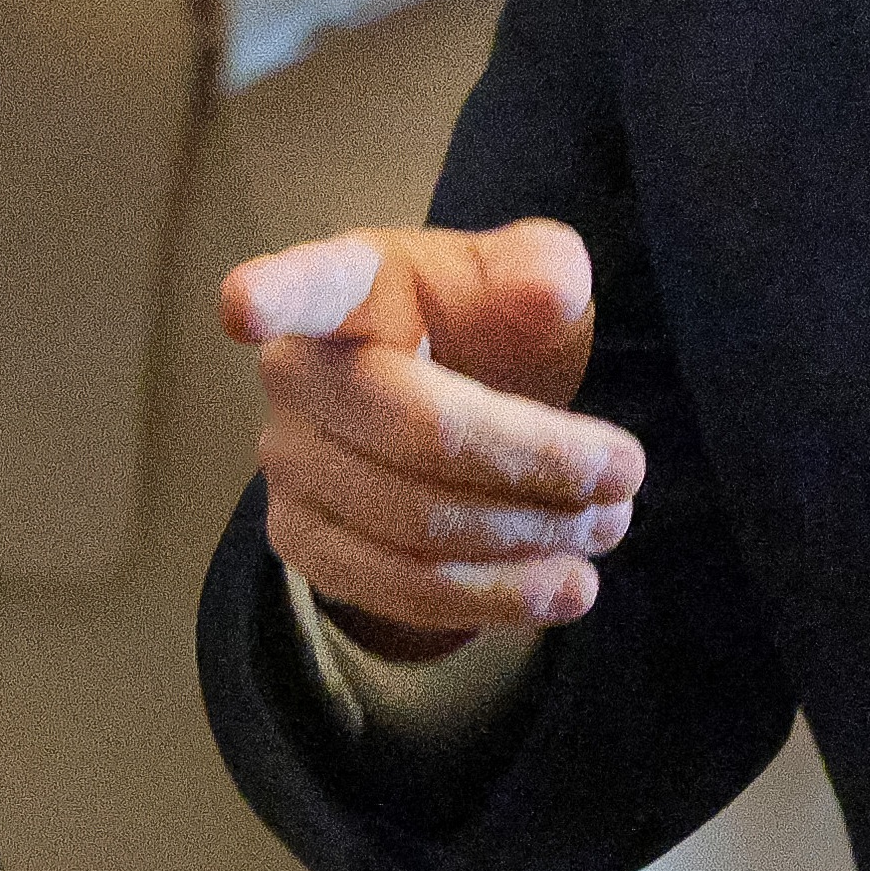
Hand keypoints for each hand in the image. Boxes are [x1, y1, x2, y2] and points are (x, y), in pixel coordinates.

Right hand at [230, 220, 640, 640]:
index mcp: (349, 286)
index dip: (271, 293)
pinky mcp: (303, 542)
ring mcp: (288, 463)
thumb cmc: (487, 331)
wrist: (459, 408)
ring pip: (409, 524)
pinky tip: (559, 590)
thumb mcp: (531, 285)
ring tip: (608, 531)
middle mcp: (297, 372)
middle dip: (532, 463)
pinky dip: (489, 597)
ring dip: (524, 538)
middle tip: (626, 476)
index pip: (305, 285)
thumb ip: (543, 273)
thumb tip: (547, 290)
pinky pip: (395, 589)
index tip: (244, 303)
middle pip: (410, 430)